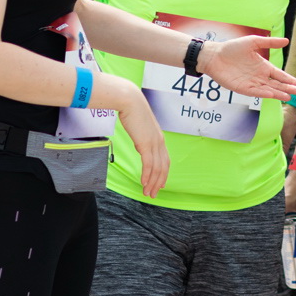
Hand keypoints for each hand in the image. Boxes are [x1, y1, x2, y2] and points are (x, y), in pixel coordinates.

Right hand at [115, 83, 169, 198]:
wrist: (130, 101)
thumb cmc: (132, 112)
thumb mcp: (140, 128)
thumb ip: (142, 138)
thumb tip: (140, 145)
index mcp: (159, 138)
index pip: (165, 161)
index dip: (163, 174)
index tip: (159, 185)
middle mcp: (160, 142)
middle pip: (163, 167)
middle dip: (158, 183)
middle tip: (153, 194)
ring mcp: (154, 143)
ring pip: (157, 168)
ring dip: (152, 182)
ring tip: (147, 193)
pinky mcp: (146, 143)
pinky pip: (148, 163)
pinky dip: (147, 175)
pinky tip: (143, 183)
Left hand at [198, 35, 295, 101]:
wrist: (214, 55)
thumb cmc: (233, 48)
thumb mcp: (253, 42)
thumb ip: (269, 42)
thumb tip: (286, 41)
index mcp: (264, 66)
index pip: (280, 75)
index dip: (291, 80)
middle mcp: (259, 77)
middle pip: (277, 84)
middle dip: (287, 88)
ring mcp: (251, 83)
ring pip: (269, 90)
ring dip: (278, 93)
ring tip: (289, 96)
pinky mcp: (242, 89)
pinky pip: (256, 92)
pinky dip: (264, 93)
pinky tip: (273, 95)